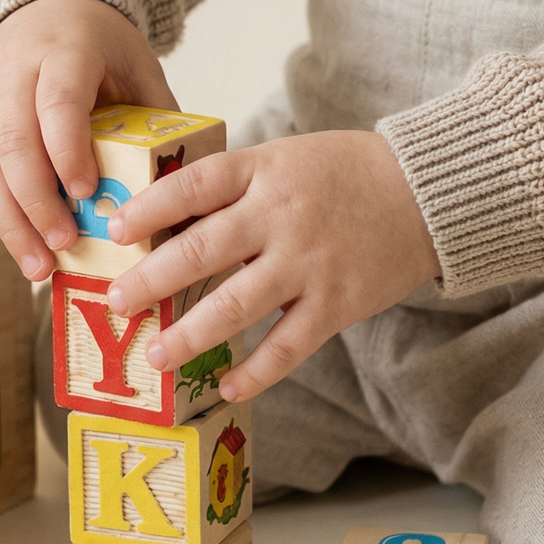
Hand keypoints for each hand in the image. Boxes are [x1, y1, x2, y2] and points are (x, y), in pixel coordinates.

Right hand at [0, 0, 176, 279]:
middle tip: (64, 244)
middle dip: (36, 199)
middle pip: (13, 140)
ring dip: (11, 221)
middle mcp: (14, 72)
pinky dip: (1, 215)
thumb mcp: (138, 64)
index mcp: (63, 51)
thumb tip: (184, 180)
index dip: (66, 149)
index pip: (57, 102)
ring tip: (38, 267)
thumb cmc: (100, 44)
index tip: (83, 192)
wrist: (45, 7)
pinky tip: (24, 248)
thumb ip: (157, 114)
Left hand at [103, 131, 440, 400]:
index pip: (195, 185)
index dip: (150, 208)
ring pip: (237, 306)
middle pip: (204, 250)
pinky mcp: (336, 304)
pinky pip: (287, 346)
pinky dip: (256, 371)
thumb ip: (234, 186)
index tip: (115, 231)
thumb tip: (166, 221)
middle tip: (117, 303)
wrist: (428, 192)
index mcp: (265, 170)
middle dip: (152, 280)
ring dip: (190, 335)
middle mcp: (282, 216)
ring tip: (156, 355)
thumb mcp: (285, 158)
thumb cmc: (345, 173)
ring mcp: (309, 263)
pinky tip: (227, 385)